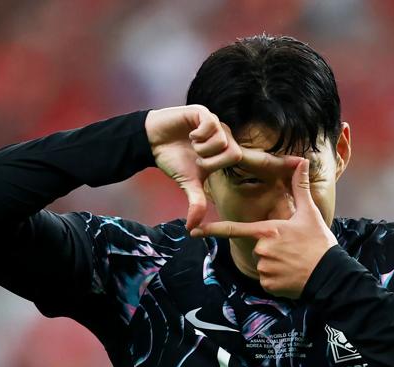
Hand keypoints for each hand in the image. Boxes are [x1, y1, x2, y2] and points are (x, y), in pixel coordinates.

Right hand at [145, 105, 241, 229]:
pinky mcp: (201, 112)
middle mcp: (222, 136)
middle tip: (197, 158)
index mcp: (223, 152)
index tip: (220, 165)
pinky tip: (190, 135)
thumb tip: (192, 228)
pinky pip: (211, 124)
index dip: (228, 165)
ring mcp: (213, 123)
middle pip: (234, 152)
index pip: (240, 159)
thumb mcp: (188, 184)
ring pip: (223, 140)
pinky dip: (199, 135)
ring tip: (191, 146)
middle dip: (212, 161)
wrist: (152, 142)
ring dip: (203, 149)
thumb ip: (196, 203)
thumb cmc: (173, 160)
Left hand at [190, 159, 337, 298]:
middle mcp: (262, 249)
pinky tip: (293, 275)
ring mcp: (264, 269)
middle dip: (272, 249)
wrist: (330, 274)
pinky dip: (278, 279)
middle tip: (294, 250)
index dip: (212, 230)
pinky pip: (267, 280)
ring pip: (263, 265)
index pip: (234, 229)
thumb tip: (302, 161)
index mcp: (267, 231)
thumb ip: (300, 187)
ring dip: (276, 265)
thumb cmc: (319, 242)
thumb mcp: (310, 213)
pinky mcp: (269, 285)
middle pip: (258, 247)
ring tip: (295, 263)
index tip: (193, 231)